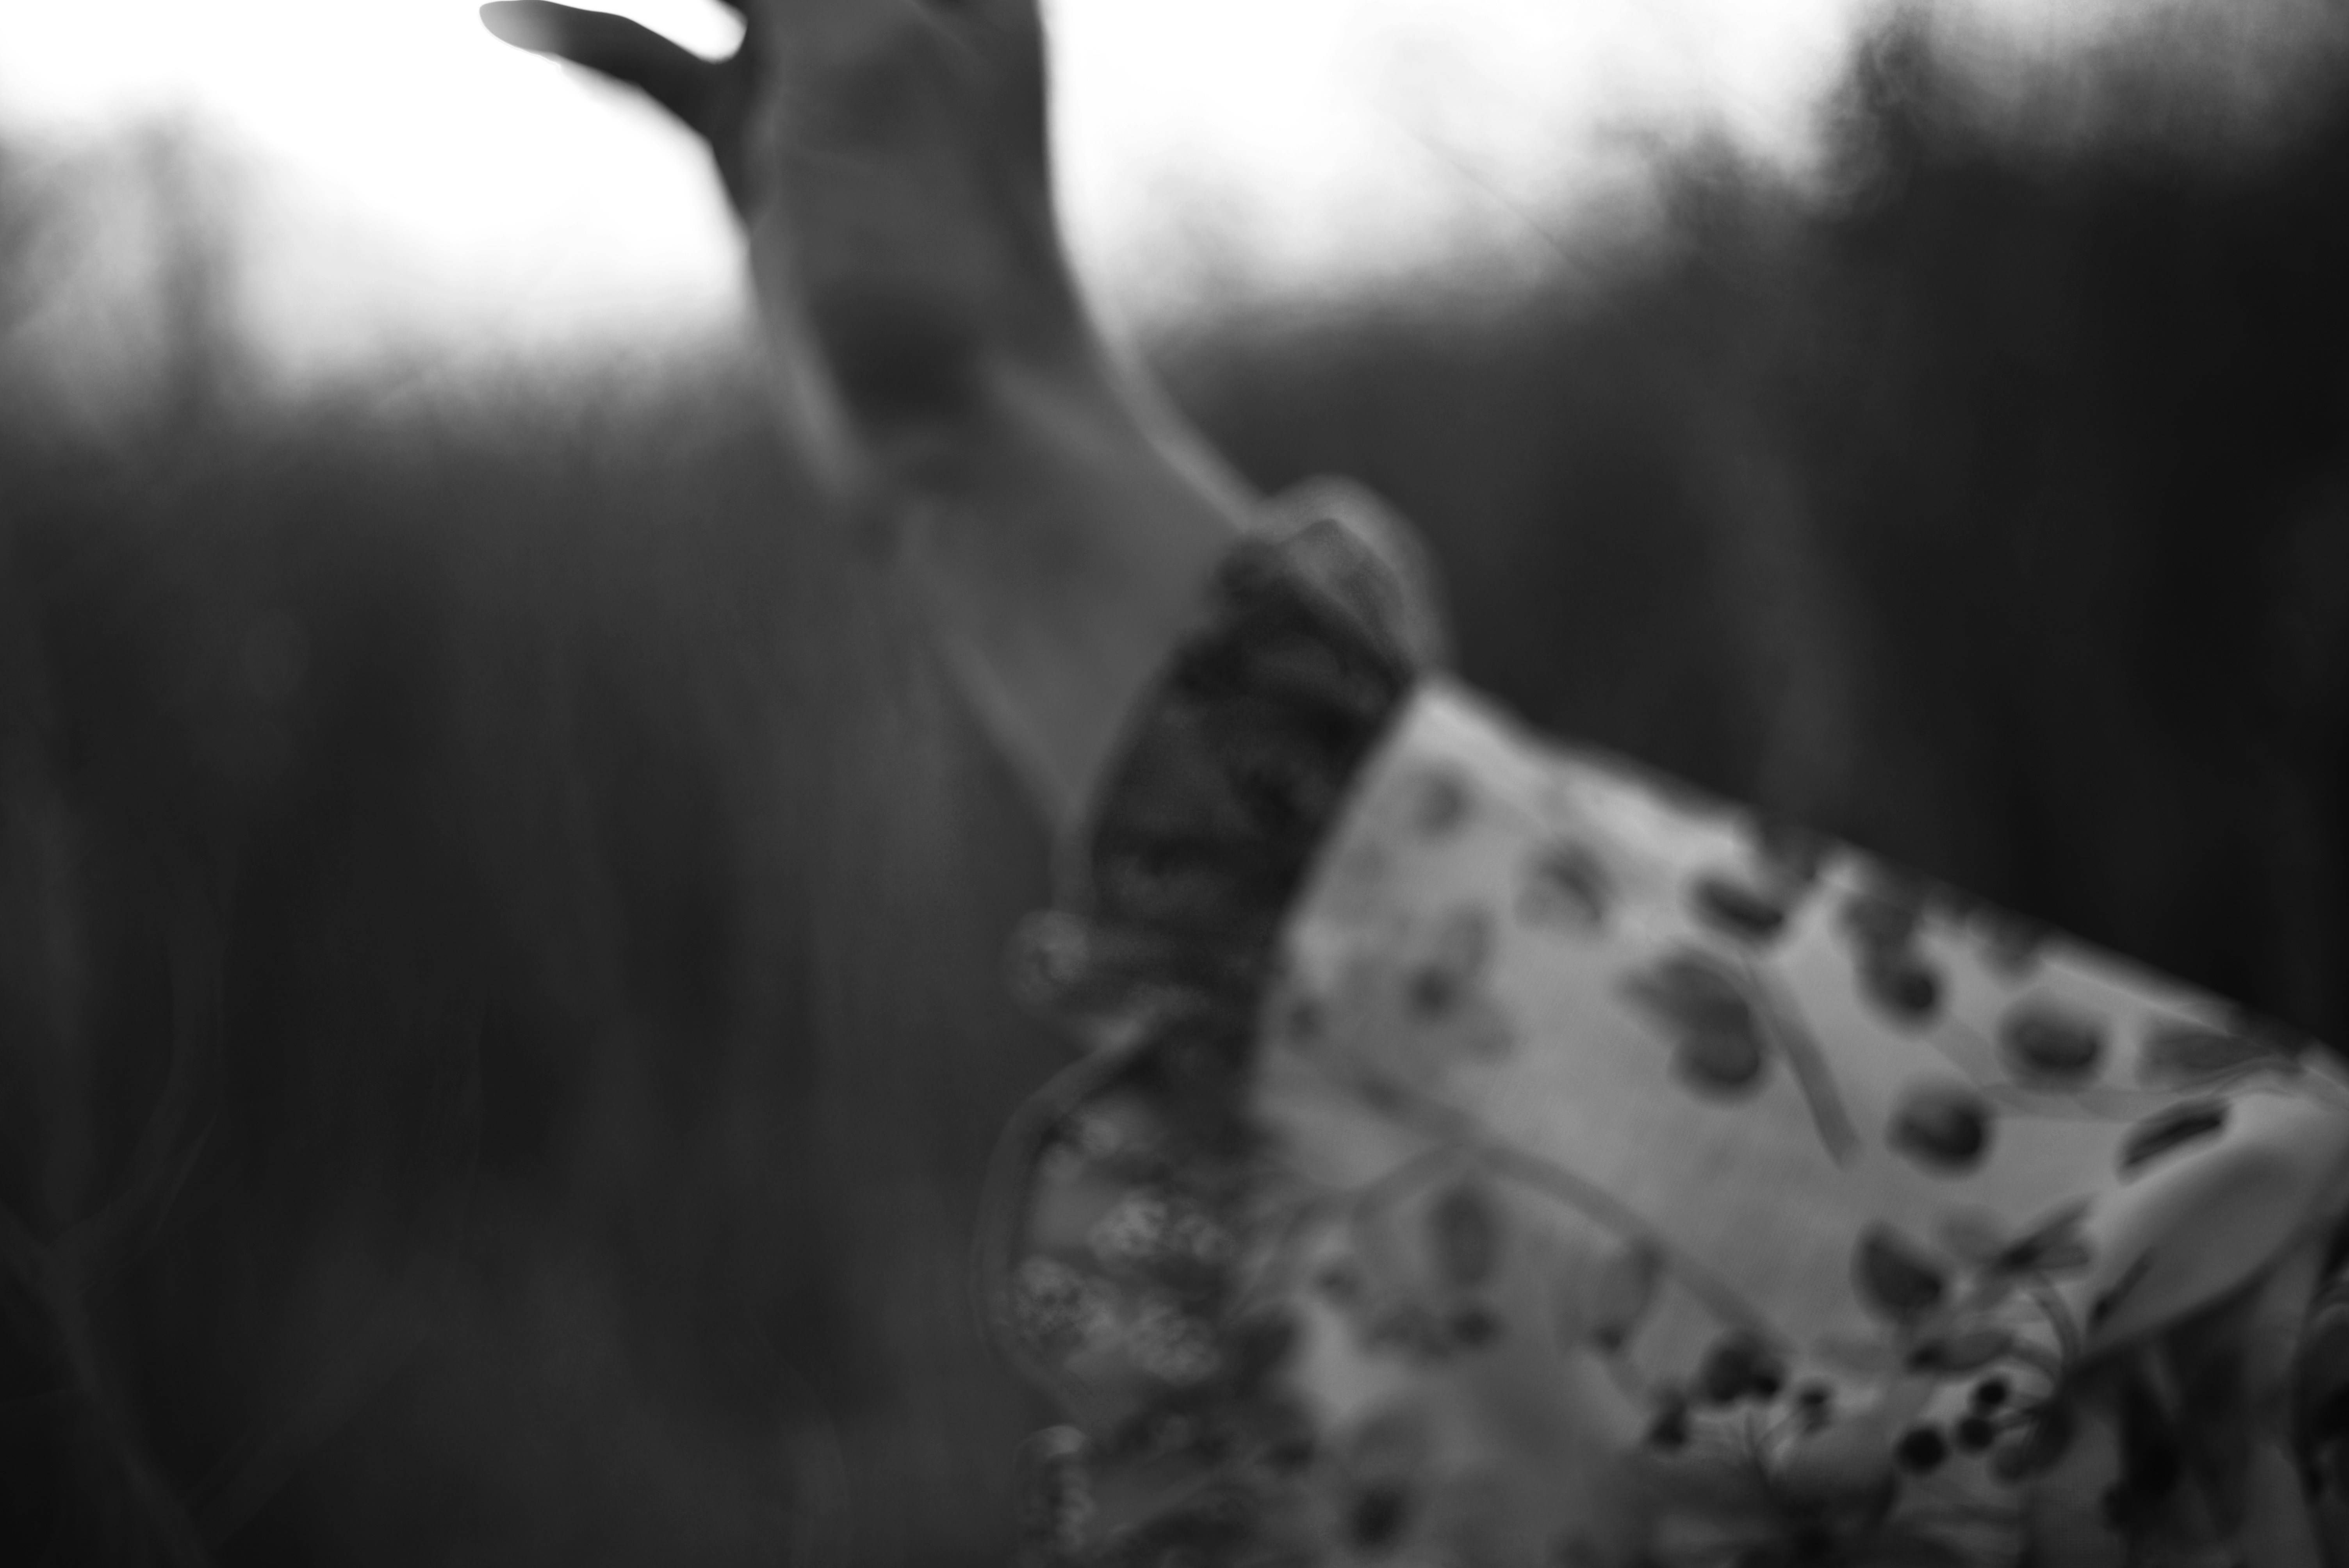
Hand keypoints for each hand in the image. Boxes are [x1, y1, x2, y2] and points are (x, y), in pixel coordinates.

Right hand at [481, 0, 1089, 431]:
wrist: (959, 431)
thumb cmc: (942, 244)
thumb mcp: (866, 49)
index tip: (728, 3)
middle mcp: (889, 4)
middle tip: (637, 5)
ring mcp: (817, 77)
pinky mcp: (761, 155)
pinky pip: (658, 62)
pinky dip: (587, 30)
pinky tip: (507, 18)